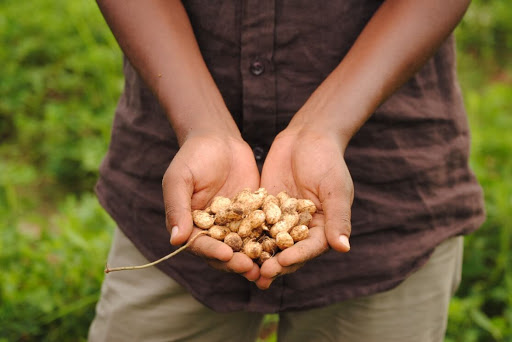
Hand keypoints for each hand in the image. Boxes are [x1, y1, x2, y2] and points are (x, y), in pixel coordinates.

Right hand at [162, 133, 260, 280]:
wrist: (218, 138)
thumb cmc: (192, 156)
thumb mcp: (180, 178)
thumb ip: (177, 207)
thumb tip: (176, 240)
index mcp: (191, 226)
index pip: (201, 245)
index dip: (213, 252)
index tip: (227, 255)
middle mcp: (213, 230)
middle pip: (224, 252)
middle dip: (237, 262)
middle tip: (251, 269)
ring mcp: (235, 224)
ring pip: (245, 246)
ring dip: (255, 258)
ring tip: (268, 267)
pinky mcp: (253, 215)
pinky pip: (262, 229)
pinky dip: (271, 239)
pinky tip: (283, 245)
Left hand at [256, 127, 352, 288]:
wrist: (307, 135)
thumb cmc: (327, 160)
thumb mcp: (334, 188)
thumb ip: (337, 218)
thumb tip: (343, 248)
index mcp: (323, 227)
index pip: (309, 248)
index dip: (296, 257)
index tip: (281, 263)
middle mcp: (302, 227)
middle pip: (287, 251)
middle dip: (274, 263)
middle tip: (259, 276)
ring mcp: (282, 218)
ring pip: (268, 241)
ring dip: (257, 256)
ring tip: (243, 268)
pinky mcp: (265, 207)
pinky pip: (254, 222)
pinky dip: (244, 233)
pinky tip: (230, 242)